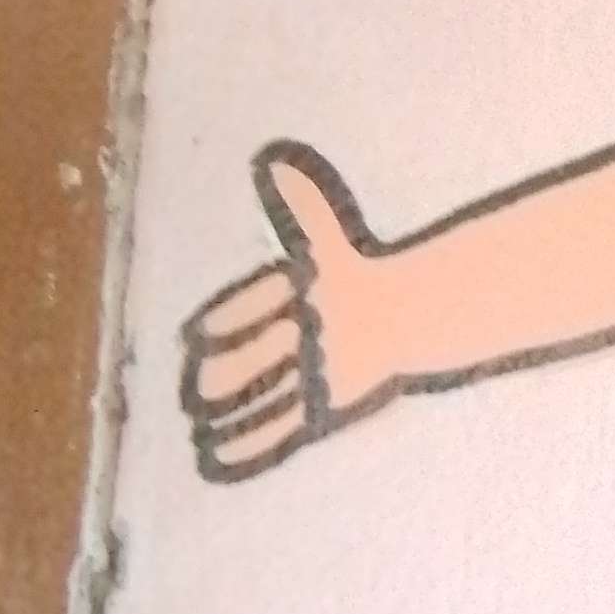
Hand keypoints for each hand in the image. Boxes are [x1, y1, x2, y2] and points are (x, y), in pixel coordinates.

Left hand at [181, 147, 402, 482]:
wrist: (423, 316)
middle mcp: (319, 335)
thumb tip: (270, 157)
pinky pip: (282, 431)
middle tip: (191, 394)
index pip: (257, 309)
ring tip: (196, 428)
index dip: (223, 325)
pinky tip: (213, 456)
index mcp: (313, 292)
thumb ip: (300, 205)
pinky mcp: (328, 405)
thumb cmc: (361, 276)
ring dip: (229, 420)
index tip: (192, 339)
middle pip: (259, 362)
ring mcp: (325, 374)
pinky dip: (246, 447)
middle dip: (221, 381)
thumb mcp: (330, 239)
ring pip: (267, 402)